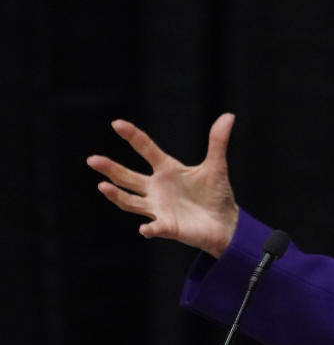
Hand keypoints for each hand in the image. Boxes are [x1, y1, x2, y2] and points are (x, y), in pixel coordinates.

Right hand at [87, 113, 239, 258]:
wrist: (225, 223)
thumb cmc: (216, 194)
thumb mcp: (216, 166)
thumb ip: (218, 142)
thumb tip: (228, 116)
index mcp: (167, 170)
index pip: (146, 149)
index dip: (132, 136)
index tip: (116, 123)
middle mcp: (157, 188)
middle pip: (128, 177)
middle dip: (111, 169)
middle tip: (92, 159)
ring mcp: (160, 208)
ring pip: (131, 202)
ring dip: (117, 195)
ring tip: (103, 186)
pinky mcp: (169, 226)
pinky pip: (156, 228)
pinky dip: (150, 228)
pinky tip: (145, 228)